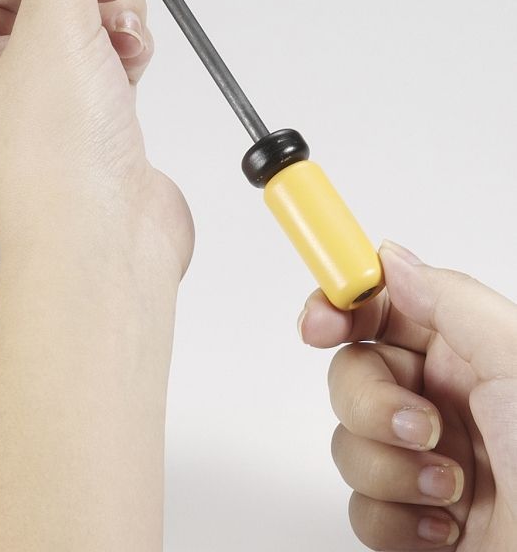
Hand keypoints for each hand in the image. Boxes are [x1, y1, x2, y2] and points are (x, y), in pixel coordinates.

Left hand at [0, 0, 194, 280]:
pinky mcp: (89, 102)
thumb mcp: (55, 30)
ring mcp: (43, 85)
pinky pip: (110, 39)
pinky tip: (131, 65)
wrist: (107, 250)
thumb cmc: (56, 167)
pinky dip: (128, 42)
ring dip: (112, 9)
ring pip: (85, 3)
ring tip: (117, 41)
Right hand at [298, 240, 516, 549]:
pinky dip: (396, 522)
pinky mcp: (414, 523)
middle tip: (421, 428)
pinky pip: (362, 508)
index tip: (317, 326)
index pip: (382, 309)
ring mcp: (424, 463)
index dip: (342, 308)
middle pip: (353, 374)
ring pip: (349, 442)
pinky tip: (444, 529)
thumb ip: (451, 300)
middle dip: (371, 405)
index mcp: (468, 354)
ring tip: (452, 490)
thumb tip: (390, 260)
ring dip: (390, 470)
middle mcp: (443, 402)